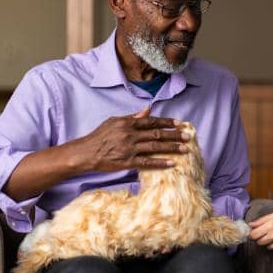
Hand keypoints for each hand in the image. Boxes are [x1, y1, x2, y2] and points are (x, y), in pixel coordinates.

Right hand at [71, 107, 189, 172]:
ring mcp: (129, 148)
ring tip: (185, 149)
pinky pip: (147, 162)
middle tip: (187, 136)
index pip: (151, 121)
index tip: (179, 124)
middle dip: (174, 135)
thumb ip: (132, 117)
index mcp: (127, 123)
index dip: (166, 122)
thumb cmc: (100, 136)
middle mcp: (130, 134)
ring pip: (154, 147)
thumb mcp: (114, 121)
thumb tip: (148, 109)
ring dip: (171, 148)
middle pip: (156, 134)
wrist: (85, 153)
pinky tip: (171, 163)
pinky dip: (160, 162)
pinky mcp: (127, 161)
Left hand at [249, 208, 272, 251]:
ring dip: (270, 241)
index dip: (253, 233)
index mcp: (270, 226)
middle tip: (267, 231)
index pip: (254, 235)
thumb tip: (251, 224)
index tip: (255, 232)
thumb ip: (261, 220)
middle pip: (259, 242)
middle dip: (261, 237)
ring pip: (268, 247)